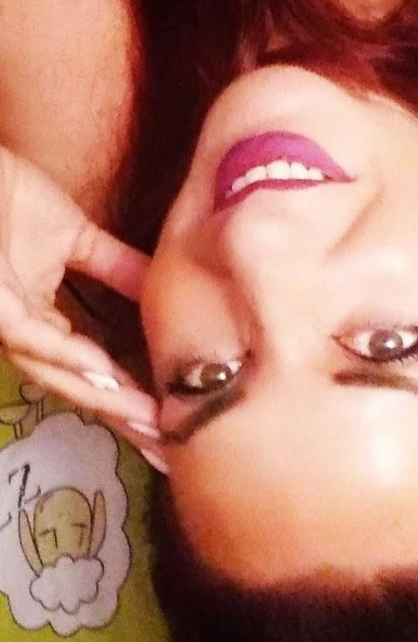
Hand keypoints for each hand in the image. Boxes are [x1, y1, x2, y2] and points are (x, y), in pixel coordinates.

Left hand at [0, 146, 161, 447]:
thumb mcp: (76, 235)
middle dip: (126, 418)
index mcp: (45, 323)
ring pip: (60, 374)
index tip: (176, 419)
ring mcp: (9, 323)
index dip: (134, 397)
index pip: (97, 371)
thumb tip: (171, 288)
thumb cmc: (9, 197)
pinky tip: (106, 373)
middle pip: (82, 386)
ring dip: (106, 400)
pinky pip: (35, 337)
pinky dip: (70, 356)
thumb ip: (120, 267)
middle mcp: (28, 335)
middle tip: (172, 445)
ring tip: (151, 420)